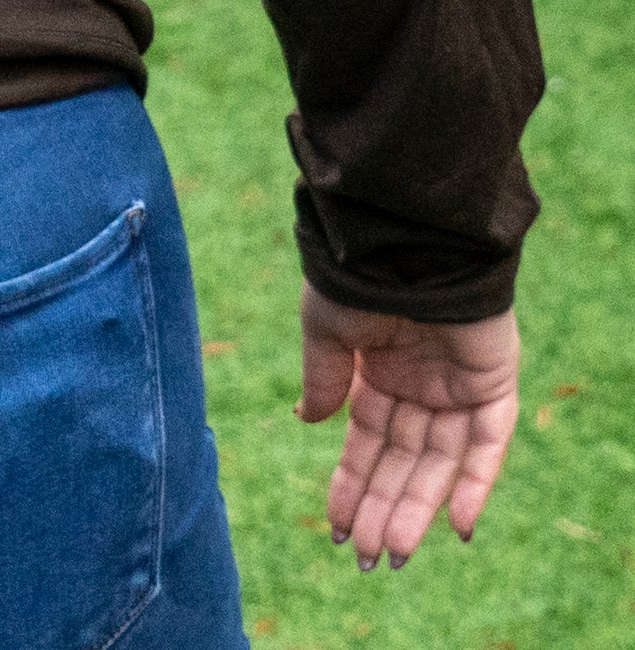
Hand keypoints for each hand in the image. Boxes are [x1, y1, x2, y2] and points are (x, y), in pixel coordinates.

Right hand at [295, 282, 519, 569]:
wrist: (404, 242)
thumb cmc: (356, 276)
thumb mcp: (326, 331)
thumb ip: (324, 379)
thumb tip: (308, 421)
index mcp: (377, 370)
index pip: (366, 441)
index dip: (352, 483)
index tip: (337, 526)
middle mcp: (418, 385)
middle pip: (402, 461)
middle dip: (382, 508)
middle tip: (365, 558)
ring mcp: (457, 387)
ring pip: (439, 463)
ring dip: (417, 508)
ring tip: (394, 554)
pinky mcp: (493, 385)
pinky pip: (488, 445)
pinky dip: (475, 485)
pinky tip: (456, 528)